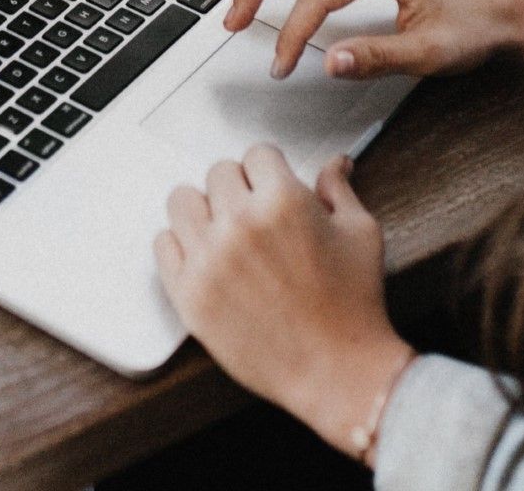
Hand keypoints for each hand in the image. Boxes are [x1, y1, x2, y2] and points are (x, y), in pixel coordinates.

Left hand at [155, 146, 414, 461]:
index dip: (269, 170)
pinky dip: (181, 245)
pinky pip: (163, 244)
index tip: (272, 185)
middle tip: (254, 213)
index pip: (257, 153)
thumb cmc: (354, 305)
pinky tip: (205, 256)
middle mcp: (239, 224)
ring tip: (223, 230)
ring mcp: (208, 259)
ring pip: (182, 201)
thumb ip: (338, 191)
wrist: (336, 371)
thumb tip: (335, 163)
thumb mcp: (360, 234)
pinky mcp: (188, 293)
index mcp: (283, 201)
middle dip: (239, 187)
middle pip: (218, 173)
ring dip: (204, 209)